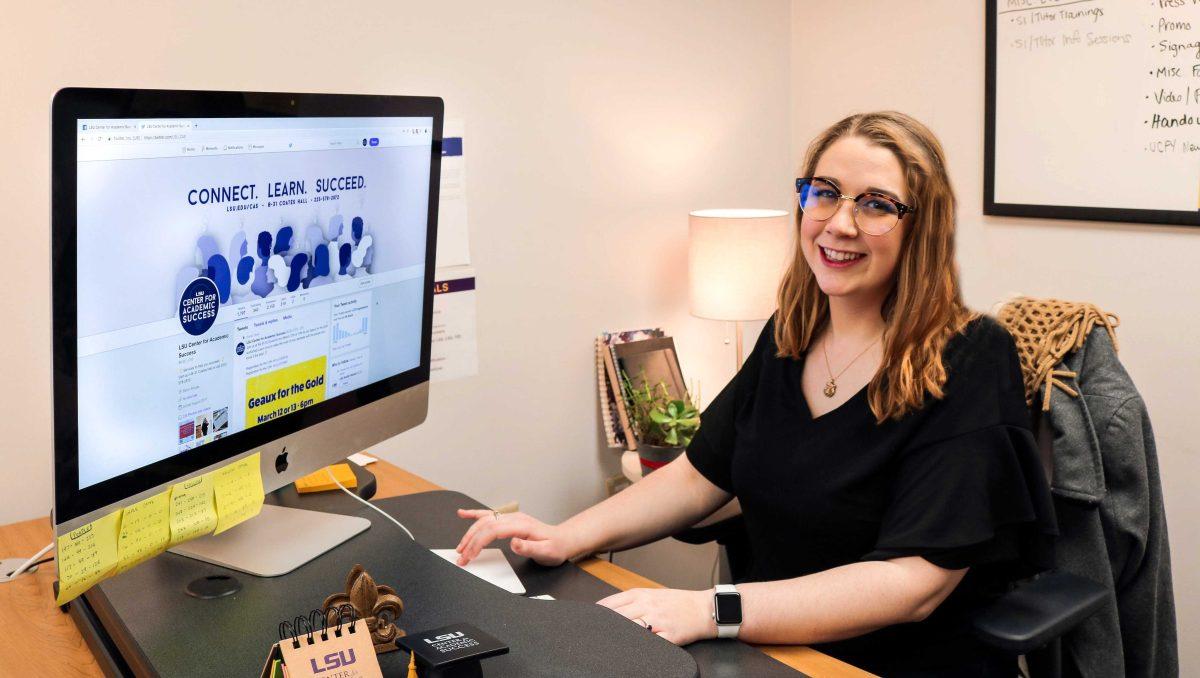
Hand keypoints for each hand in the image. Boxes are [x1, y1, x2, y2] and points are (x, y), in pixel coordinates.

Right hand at [454, 509, 574, 566]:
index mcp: (522, 525)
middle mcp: (515, 518)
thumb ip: (529, 548)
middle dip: (470, 541)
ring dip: (470, 532)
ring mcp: (511, 517)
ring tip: (460, 546)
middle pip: (485, 525)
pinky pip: (489, 514)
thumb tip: (513, 542)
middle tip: (461, 557)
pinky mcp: (509, 519)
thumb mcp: (546, 552)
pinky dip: (474, 513)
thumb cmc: (555, 548)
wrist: (562, 540)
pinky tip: (463, 513)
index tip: (470, 555)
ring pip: (484, 520)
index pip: (493, 531)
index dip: (478, 542)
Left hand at [596, 588, 715, 645]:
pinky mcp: (669, 635)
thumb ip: (632, 601)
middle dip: (603, 626)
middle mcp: (648, 606)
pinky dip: (638, 647)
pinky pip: (650, 643)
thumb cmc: (678, 603)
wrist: (704, 608)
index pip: (612, 603)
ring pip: (631, 628)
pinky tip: (629, 651)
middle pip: (618, 616)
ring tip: (604, 644)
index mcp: (642, 594)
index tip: (586, 620)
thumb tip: (610, 610)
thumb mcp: (653, 595)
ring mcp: (658, 621)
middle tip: (590, 635)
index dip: (597, 613)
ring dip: (617, 635)